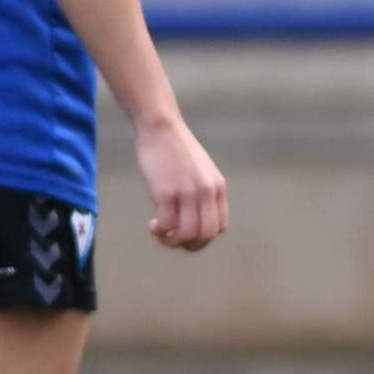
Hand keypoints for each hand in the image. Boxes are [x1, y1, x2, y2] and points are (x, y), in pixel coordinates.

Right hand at [137, 113, 228, 251]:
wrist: (161, 127)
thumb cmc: (177, 150)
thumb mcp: (201, 171)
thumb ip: (203, 192)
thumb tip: (195, 219)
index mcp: (218, 187)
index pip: (220, 227)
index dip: (203, 238)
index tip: (187, 234)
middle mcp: (207, 191)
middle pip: (206, 235)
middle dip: (189, 246)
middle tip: (173, 240)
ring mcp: (187, 192)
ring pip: (187, 234)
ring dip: (172, 241)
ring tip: (161, 233)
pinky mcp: (166, 191)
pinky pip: (166, 225)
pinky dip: (159, 232)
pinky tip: (152, 224)